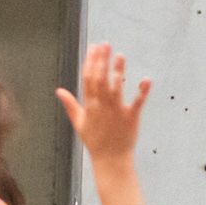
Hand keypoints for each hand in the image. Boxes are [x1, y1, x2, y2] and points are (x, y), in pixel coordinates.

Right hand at [56, 41, 153, 166]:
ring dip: (118, 71)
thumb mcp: (79, 122)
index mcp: (89, 105)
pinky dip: (142, 92)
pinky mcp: (131, 118)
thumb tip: (59, 91)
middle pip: (100, 79)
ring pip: (116, 88)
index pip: (87, 79)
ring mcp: (116, 111)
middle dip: (101, 61)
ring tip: (120, 56)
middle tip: (105, 44)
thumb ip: (70, 104)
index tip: (93, 47)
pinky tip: (146, 80)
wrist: (110, 160)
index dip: (90, 61)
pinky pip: (137, 103)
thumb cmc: (95, 141)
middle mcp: (101, 106)